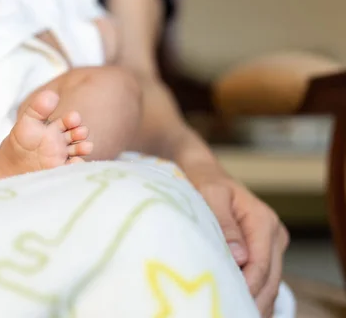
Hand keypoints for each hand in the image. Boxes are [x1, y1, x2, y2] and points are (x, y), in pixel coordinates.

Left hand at [199, 178, 289, 317]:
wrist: (203, 172)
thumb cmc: (203, 181)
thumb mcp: (209, 195)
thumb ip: (224, 224)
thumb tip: (239, 257)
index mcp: (263, 220)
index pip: (261, 264)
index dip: (248, 285)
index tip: (230, 300)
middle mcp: (272, 233)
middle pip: (269, 278)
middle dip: (253, 299)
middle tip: (230, 312)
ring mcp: (270, 243)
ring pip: (269, 281)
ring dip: (254, 299)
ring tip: (232, 311)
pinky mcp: (262, 250)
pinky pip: (262, 277)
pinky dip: (253, 293)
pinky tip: (239, 305)